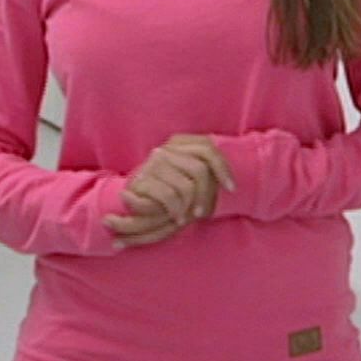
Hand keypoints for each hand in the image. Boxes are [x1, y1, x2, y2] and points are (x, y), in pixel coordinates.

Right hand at [103, 134, 236, 247]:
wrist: (129, 198)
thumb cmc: (164, 190)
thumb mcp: (186, 177)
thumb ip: (204, 172)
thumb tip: (230, 181)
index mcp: (178, 142)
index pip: (208, 149)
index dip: (223, 169)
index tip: (231, 188)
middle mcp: (166, 149)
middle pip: (200, 170)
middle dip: (206, 195)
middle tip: (202, 213)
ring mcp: (154, 163)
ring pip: (186, 187)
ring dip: (189, 206)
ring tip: (186, 217)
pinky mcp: (143, 179)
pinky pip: (170, 196)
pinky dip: (176, 210)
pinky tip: (177, 218)